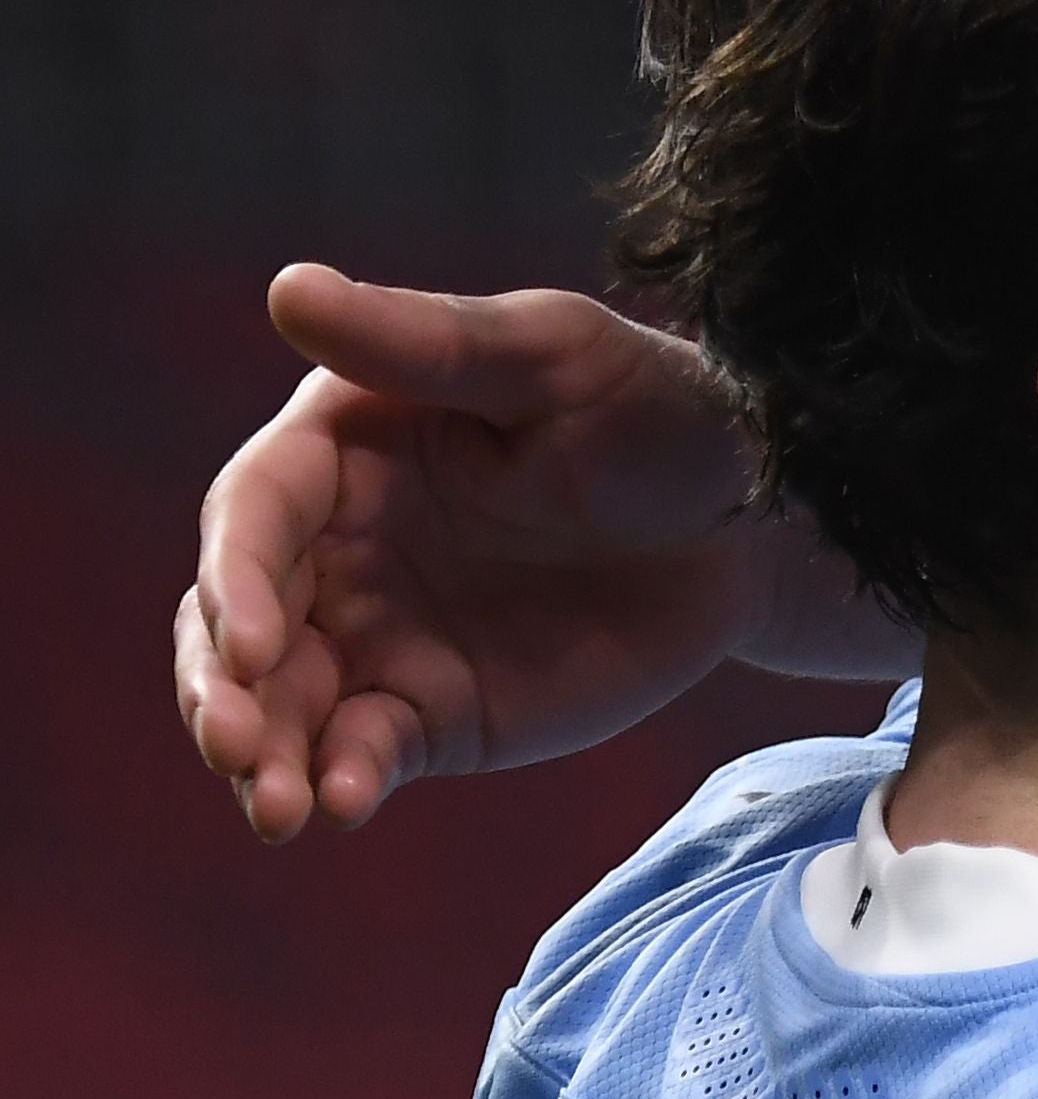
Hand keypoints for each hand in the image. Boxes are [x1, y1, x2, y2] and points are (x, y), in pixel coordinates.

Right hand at [175, 265, 907, 840]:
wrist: (753, 523)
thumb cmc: (655, 409)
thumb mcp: (556, 359)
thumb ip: (428, 342)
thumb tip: (290, 290)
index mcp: (341, 447)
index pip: (254, 514)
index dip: (236, 578)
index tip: (251, 642)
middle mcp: (335, 544)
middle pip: (235, 622)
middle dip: (223, 690)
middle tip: (236, 747)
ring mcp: (374, 633)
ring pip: (281, 701)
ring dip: (261, 756)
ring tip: (276, 809)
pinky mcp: (429, 709)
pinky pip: (364, 749)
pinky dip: (344, 780)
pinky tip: (347, 805)